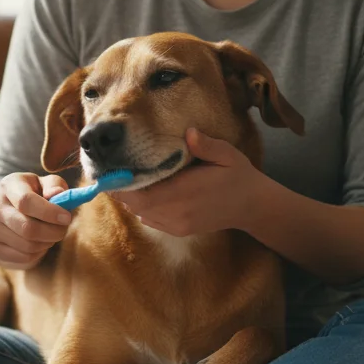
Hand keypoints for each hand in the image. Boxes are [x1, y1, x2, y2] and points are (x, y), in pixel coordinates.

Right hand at [0, 172, 72, 268]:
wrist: (9, 211)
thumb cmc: (35, 195)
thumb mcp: (46, 184)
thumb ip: (55, 186)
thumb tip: (58, 194)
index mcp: (8, 185)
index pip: (25, 201)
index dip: (50, 213)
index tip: (66, 218)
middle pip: (27, 228)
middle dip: (53, 232)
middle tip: (63, 229)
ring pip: (29, 246)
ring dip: (47, 242)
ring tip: (50, 234)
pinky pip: (24, 258)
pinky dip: (38, 253)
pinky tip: (38, 242)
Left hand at [111, 128, 265, 236]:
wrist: (252, 206)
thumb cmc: (238, 176)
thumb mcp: (226, 154)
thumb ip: (206, 145)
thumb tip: (188, 132)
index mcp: (185, 193)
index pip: (142, 194)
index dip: (122, 185)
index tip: (111, 169)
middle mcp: (177, 213)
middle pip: (136, 205)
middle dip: (121, 189)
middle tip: (111, 170)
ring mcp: (177, 225)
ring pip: (140, 213)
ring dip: (131, 198)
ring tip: (125, 178)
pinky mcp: (179, 230)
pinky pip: (150, 220)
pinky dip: (142, 207)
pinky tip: (145, 191)